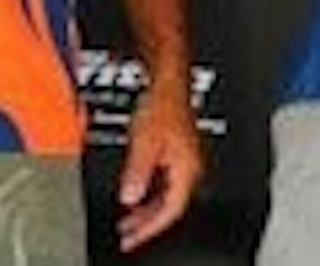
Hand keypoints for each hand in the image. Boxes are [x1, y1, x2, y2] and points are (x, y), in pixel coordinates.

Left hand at [116, 82, 202, 252]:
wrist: (169, 81)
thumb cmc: (162, 103)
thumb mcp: (144, 142)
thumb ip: (137, 172)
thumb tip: (130, 197)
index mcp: (187, 168)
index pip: (171, 210)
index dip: (150, 228)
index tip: (132, 238)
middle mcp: (191, 167)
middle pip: (171, 207)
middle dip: (148, 223)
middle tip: (128, 235)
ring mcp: (186, 160)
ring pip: (167, 196)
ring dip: (148, 209)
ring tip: (129, 220)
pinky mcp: (178, 153)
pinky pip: (165, 183)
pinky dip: (150, 193)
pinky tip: (137, 195)